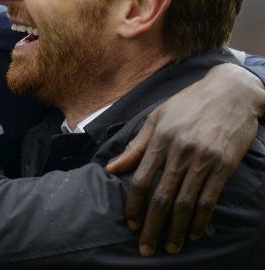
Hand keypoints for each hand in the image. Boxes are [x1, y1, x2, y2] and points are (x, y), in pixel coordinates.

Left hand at [106, 63, 262, 256]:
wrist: (230, 93)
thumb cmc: (188, 103)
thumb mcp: (157, 117)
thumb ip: (136, 145)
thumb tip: (111, 168)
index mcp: (160, 138)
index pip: (141, 179)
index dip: (133, 205)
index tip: (129, 223)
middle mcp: (180, 151)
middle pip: (161, 197)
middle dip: (151, 226)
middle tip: (144, 248)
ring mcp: (203, 160)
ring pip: (185, 203)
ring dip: (176, 230)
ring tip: (169, 247)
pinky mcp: (224, 166)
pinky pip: (210, 199)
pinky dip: (200, 219)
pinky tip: (193, 233)